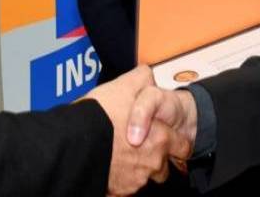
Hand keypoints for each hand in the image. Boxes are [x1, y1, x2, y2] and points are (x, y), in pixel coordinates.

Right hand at [86, 65, 190, 195]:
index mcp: (160, 138)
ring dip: (138, 168)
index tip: (173, 141)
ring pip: (144, 176)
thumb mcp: (125, 86)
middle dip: (155, 157)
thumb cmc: (102, 116)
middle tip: (140, 145)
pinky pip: (126, 185)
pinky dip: (120, 176)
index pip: (183, 146)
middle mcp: (152, 162)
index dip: (177, 141)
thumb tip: (146, 73)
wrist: (76, 143)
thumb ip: (141, 79)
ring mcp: (136, 179)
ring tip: (123, 154)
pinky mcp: (120, 190)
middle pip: (163, 165)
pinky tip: (111, 163)